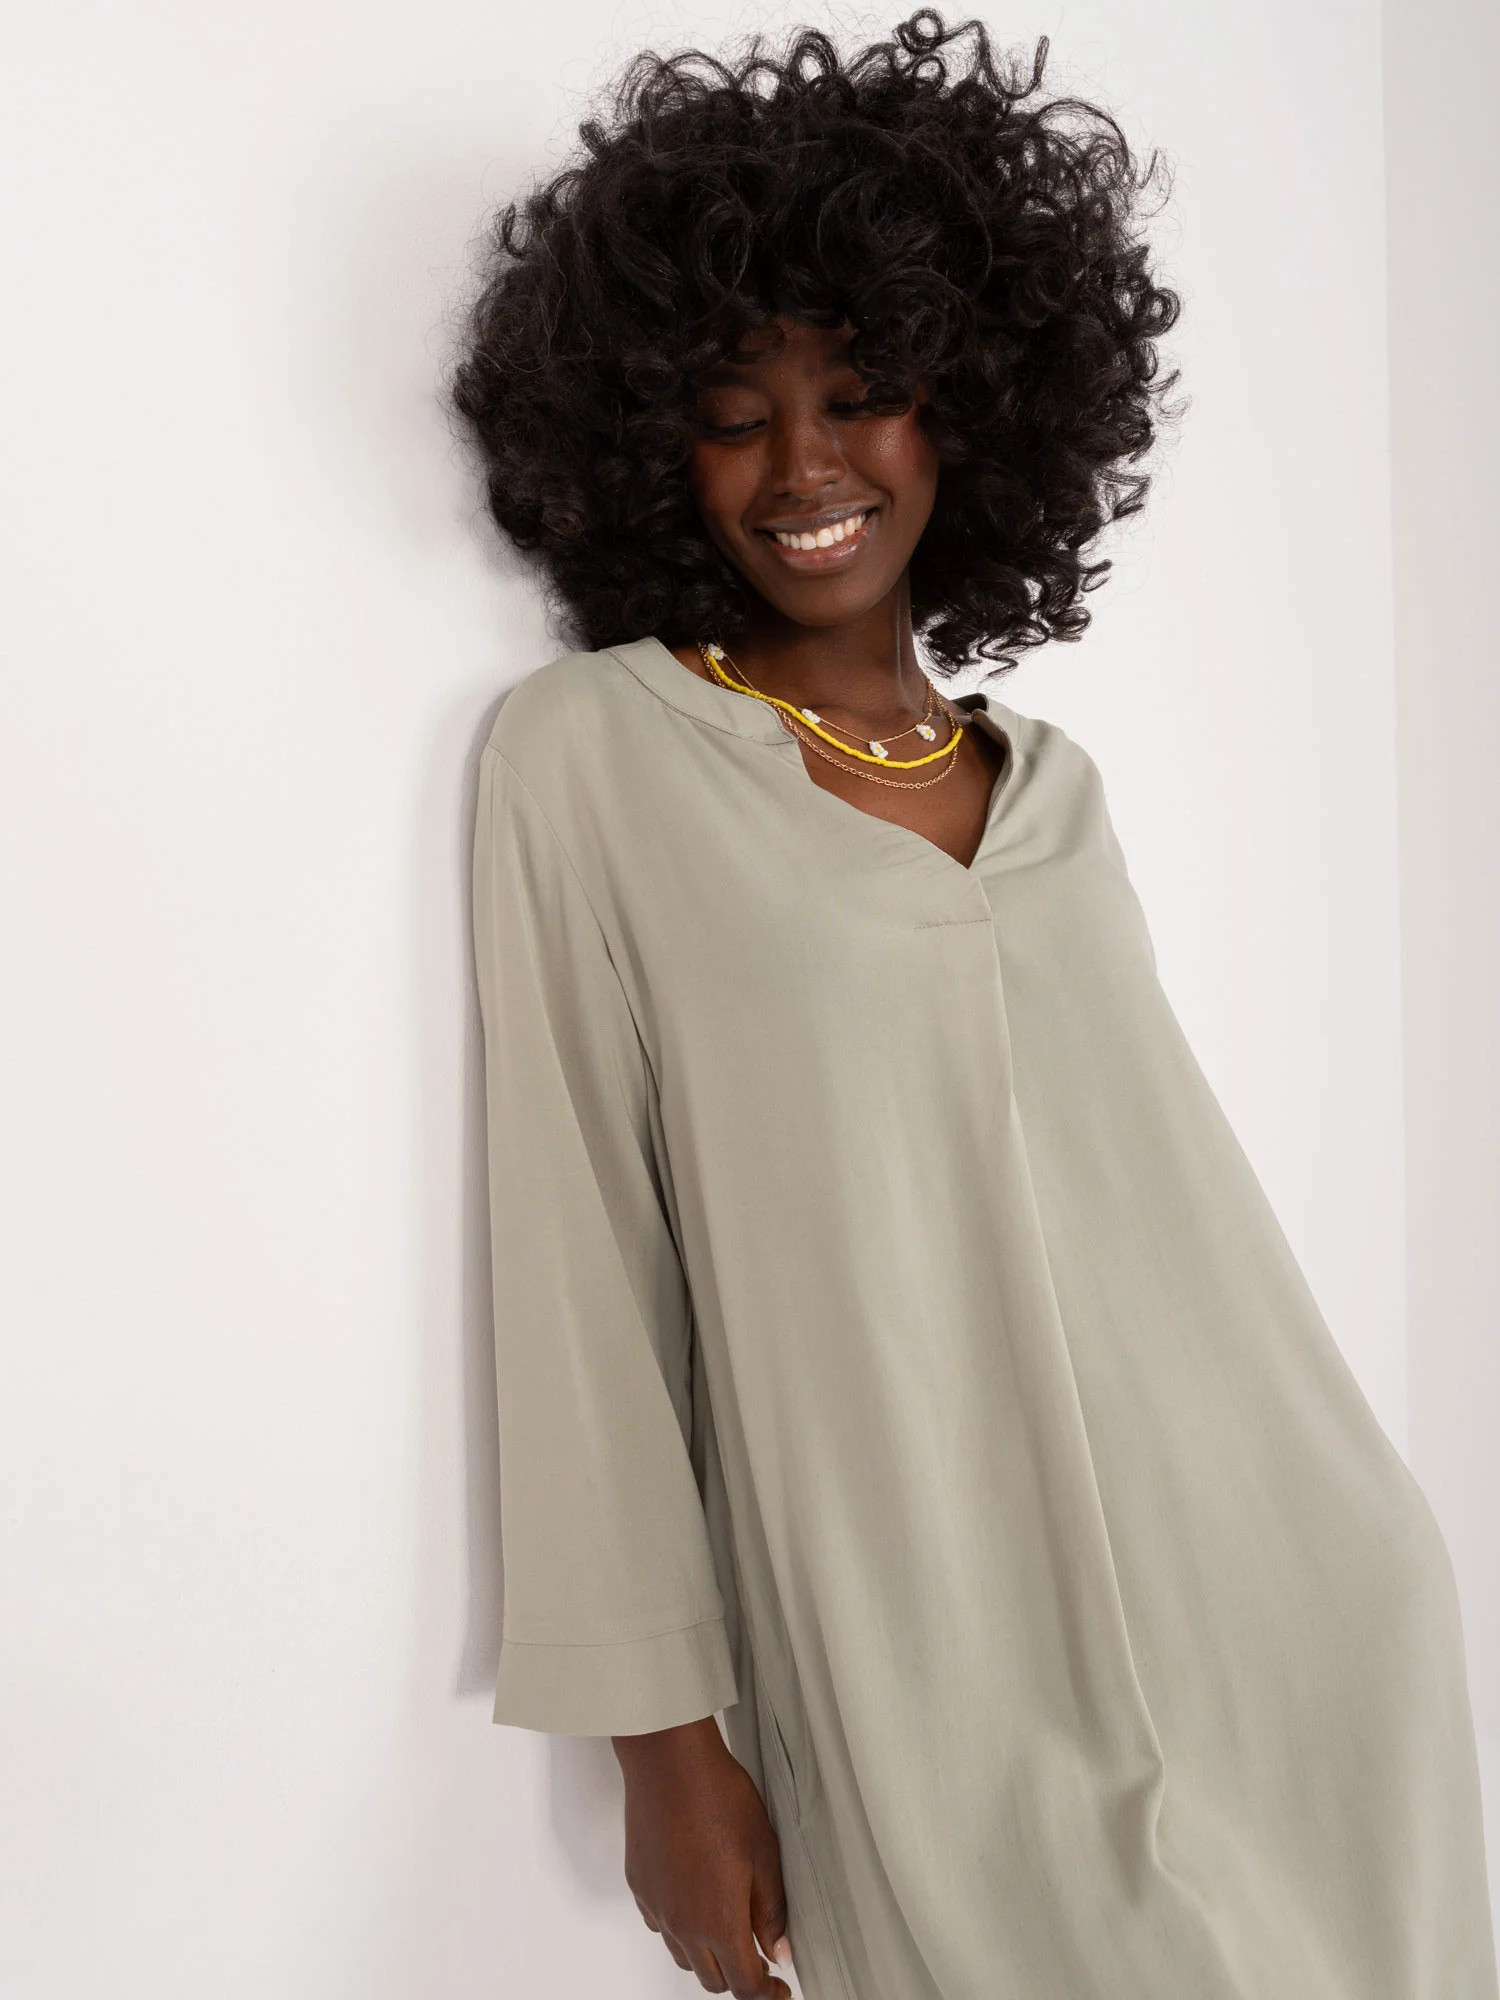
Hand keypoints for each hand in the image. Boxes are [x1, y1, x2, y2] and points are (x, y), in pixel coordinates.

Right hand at [614, 1715, 793, 1996]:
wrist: (670, 1764)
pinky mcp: (640, 1886)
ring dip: (708, 1954)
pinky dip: (681, 1927)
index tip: (779, 1989)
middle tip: (758, 1952)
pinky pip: (661, 1926)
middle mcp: (683, 1924)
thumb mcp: (764, 1852)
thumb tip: (778, 1949)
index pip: (744, 1985)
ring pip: (683, 1956)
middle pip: (712, 1978)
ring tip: (727, 1923)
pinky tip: (696, 1898)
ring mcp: (657, 1907)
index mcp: (719, 1922)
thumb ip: (772, 1909)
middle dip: (738, 1974)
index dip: (766, 1994)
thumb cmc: (719, 1798)